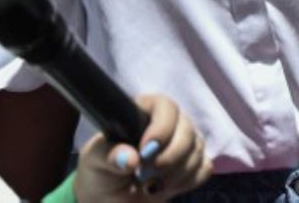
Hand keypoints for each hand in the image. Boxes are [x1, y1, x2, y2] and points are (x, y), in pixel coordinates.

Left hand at [73, 94, 211, 200]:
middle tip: (144, 175)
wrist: (108, 199)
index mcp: (146, 112)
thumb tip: (131, 159)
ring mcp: (186, 144)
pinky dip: (187, 181)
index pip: (166, 106)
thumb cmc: (99, 172)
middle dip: (169, 157)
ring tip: (149, 186)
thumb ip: (108, 155)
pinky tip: (166, 187)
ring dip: (174, 174)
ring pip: (197, 151)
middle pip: (187, 130)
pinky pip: (204, 169)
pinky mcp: (195, 165)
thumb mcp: (94, 161)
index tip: (146, 150)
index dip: (162, 127)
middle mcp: (171, 124)